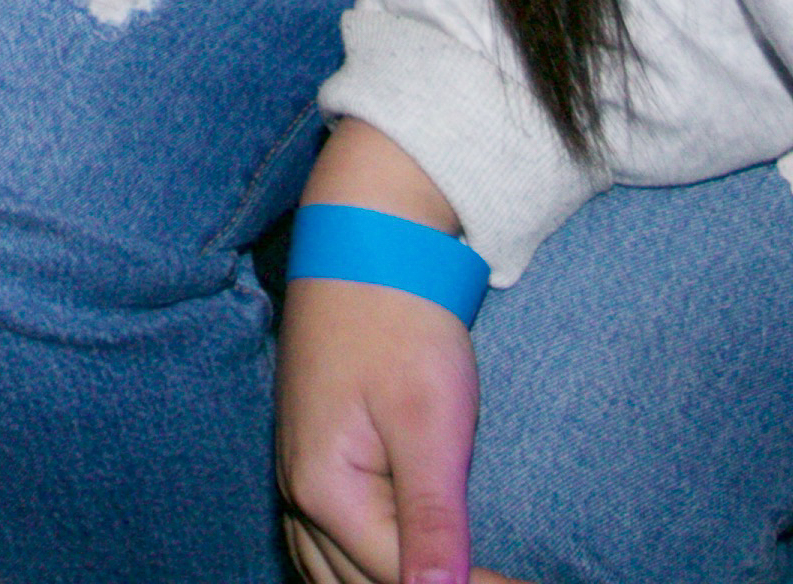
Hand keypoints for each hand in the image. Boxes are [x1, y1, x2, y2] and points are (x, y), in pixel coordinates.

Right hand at [278, 134, 485, 583]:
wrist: (364, 241)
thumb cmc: (401, 322)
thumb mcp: (429, 422)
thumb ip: (432, 519)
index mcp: (326, 491)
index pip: (405, 580)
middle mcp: (299, 495)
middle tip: (497, 579)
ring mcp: (296, 478)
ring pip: (328, 575)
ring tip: (444, 580)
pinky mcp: (307, 460)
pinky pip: (318, 546)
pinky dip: (351, 573)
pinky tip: (381, 573)